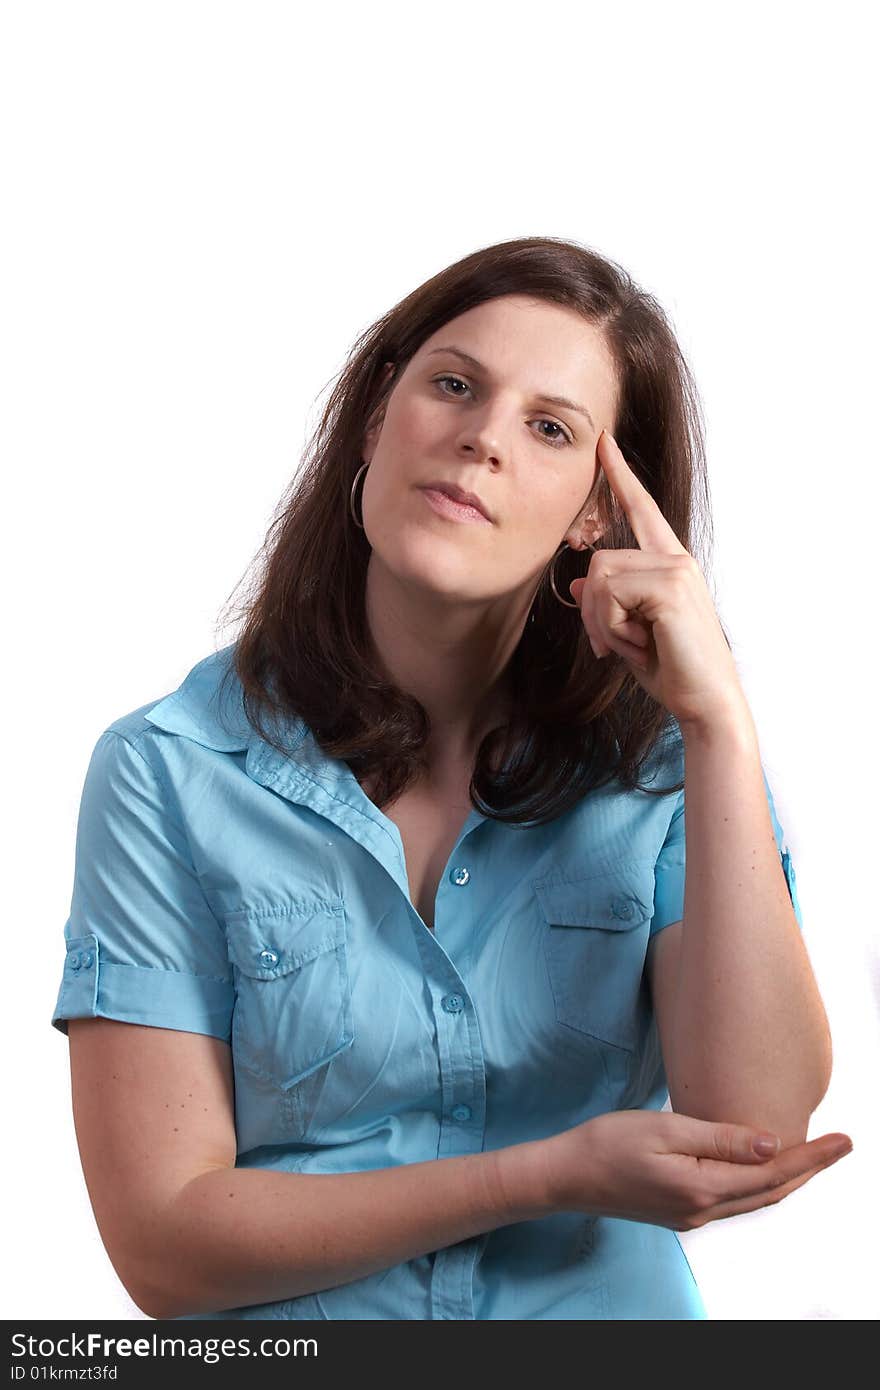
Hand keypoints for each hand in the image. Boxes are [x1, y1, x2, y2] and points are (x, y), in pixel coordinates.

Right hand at [540, 1109, 853, 1229]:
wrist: (565, 1176)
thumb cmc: (607, 1143)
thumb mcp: (665, 1129)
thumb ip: (721, 1139)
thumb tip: (775, 1147)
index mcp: (703, 1189)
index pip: (774, 1174)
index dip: (813, 1158)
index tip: (844, 1141)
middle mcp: (703, 1211)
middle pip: (772, 1193)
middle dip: (810, 1170)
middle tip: (841, 1145)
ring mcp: (691, 1216)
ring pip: (755, 1200)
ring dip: (788, 1179)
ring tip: (813, 1156)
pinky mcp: (679, 1212)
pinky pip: (735, 1200)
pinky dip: (760, 1185)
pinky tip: (763, 1169)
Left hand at [568, 429, 744, 727]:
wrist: (705, 701)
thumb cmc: (673, 670)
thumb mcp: (629, 633)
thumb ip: (608, 605)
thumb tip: (575, 585)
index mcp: (669, 564)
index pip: (641, 510)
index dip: (620, 476)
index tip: (604, 443)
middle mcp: (675, 559)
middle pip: (598, 561)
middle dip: (591, 611)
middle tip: (607, 646)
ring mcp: (676, 569)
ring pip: (599, 577)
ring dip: (601, 622)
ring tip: (630, 646)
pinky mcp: (671, 586)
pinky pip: (610, 595)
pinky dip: (611, 628)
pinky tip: (639, 645)